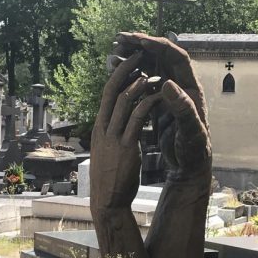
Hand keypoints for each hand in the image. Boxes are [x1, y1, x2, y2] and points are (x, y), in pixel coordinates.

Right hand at [90, 51, 161, 208]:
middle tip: (138, 54)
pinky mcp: (126, 146)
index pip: (105, 94)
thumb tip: (115, 122)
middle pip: (111, 89)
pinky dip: (148, 103)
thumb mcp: (106, 151)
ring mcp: (113, 136)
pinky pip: (137, 118)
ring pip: (124, 100)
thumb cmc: (109, 177)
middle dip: (125, 69)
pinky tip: (158, 96)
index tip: (128, 63)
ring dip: (139, 83)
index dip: (116, 76)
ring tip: (151, 71)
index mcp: (99, 128)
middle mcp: (103, 128)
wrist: (107, 202)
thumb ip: (111, 134)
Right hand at [115, 33, 211, 181]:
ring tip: (116, 53)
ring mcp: (171, 94)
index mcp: (192, 88)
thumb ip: (182, 108)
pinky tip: (119, 73)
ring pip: (153, 68)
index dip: (160, 46)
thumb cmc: (194, 151)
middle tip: (120, 39)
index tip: (141, 40)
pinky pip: (146, 82)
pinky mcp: (161, 105)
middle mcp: (182, 86)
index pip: (177, 57)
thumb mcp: (190, 131)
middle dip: (142, 46)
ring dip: (135, 58)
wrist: (190, 165)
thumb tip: (167, 83)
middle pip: (163, 57)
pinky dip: (134, 76)